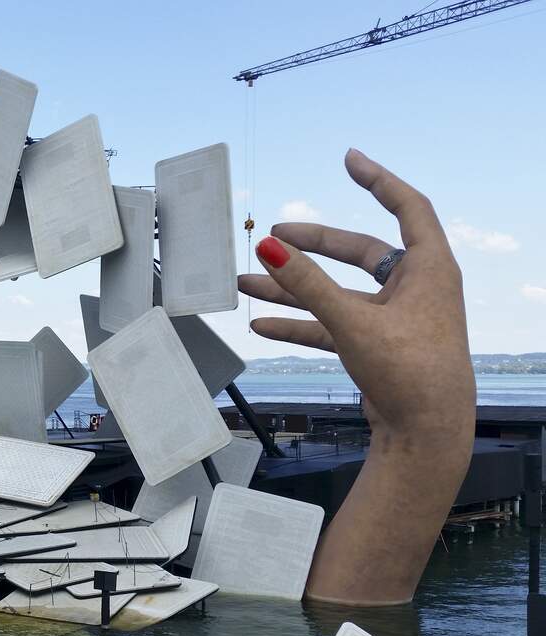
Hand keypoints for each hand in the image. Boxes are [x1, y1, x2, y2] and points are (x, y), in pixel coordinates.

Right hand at [238, 149, 474, 441]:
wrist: (425, 433)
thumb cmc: (410, 372)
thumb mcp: (352, 320)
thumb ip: (307, 284)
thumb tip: (269, 248)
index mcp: (428, 268)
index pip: (407, 207)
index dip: (378, 181)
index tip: (350, 161)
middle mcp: (415, 288)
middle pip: (360, 252)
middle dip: (313, 245)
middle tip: (275, 236)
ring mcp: (395, 318)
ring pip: (338, 292)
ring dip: (295, 289)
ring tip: (248, 283)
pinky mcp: (377, 346)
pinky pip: (332, 325)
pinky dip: (301, 324)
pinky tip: (264, 325)